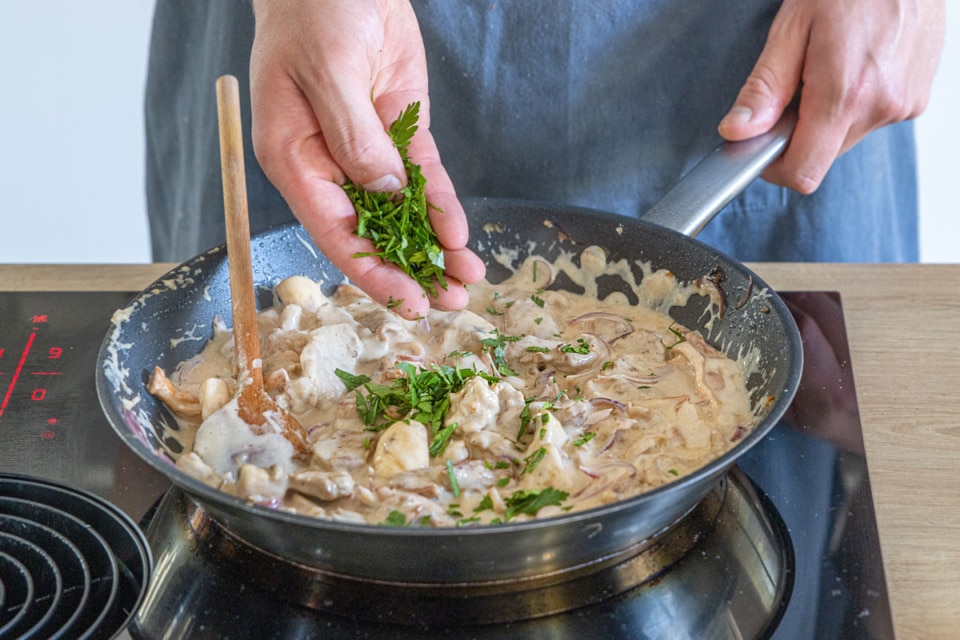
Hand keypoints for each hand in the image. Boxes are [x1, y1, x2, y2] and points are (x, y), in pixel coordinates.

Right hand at [249, 0, 484, 319]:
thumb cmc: (314, 10)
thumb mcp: (329, 73)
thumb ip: (356, 139)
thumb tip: (384, 196)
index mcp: (294, 159)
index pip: (334, 232)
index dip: (372, 271)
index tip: (408, 303)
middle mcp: (330, 164)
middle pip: (372, 232)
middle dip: (411, 270)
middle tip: (450, 303)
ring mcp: (368, 150)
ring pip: (403, 213)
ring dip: (434, 248)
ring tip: (468, 281)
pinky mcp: (399, 131)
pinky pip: (423, 178)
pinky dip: (442, 206)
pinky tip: (460, 235)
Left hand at [718, 0, 944, 192]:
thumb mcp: (792, 28)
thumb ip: (765, 88)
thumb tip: (737, 131)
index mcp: (846, 94)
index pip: (803, 171)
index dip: (774, 167)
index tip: (761, 144)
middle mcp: (881, 106)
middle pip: (822, 155)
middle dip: (799, 131)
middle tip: (797, 84)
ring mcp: (905, 104)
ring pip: (845, 138)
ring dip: (827, 116)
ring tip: (830, 66)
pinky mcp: (917, 99)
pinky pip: (870, 119)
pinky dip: (854, 104)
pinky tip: (855, 65)